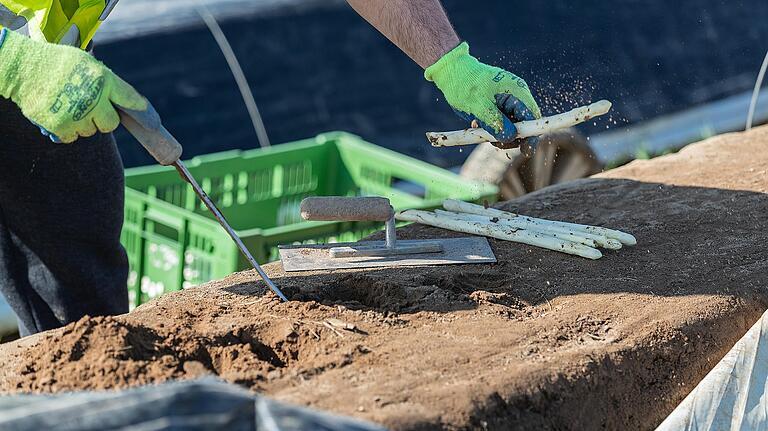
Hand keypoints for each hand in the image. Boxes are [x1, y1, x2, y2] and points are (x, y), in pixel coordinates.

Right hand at [0, 28, 146, 142]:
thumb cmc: (57, 63)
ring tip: (68, 105)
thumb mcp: (86, 63)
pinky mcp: (61, 126)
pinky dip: (66, 131)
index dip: (145, 114)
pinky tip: (58, 113)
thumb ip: (106, 82)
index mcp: (103, 79)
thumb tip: (130, 103)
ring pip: (91, 131)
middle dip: (103, 119)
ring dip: (83, 123)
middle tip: (89, 107)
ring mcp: (78, 113)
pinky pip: (73, 138)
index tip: (154, 125)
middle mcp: (94, 97)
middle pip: (111, 124)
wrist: (22, 68)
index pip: (131, 100)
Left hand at [425, 42, 541, 151]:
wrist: (451, 72)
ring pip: (511, 127)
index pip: (532, 116)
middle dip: (510, 136)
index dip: (532, 135)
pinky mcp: (498, 108)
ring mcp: (507, 102)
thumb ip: (496, 122)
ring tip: (479, 127)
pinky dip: (491, 129)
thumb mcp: (479, 105)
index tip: (526, 151)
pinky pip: (500, 124)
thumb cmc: (465, 84)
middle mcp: (516, 96)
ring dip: (497, 134)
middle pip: (524, 124)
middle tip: (491, 139)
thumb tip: (511, 137)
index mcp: (517, 91)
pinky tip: (477, 123)